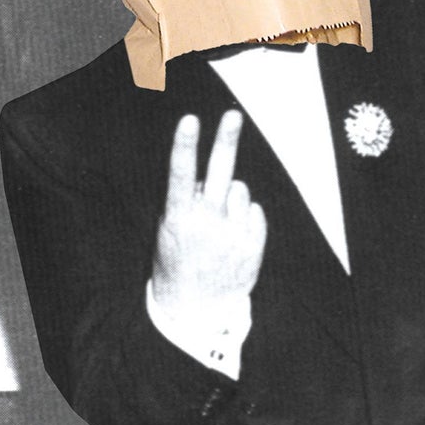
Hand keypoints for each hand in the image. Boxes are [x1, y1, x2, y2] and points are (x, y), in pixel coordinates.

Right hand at [150, 110, 266, 321]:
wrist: (196, 310)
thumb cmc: (179, 260)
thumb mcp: (168, 231)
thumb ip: (186, 201)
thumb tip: (206, 178)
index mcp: (178, 218)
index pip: (181, 174)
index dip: (185, 145)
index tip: (190, 120)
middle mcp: (206, 223)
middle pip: (220, 172)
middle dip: (226, 140)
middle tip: (233, 115)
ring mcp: (231, 234)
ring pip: (240, 190)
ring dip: (231, 197)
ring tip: (220, 222)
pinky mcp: (252, 245)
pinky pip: (255, 211)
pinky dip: (246, 216)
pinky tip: (233, 234)